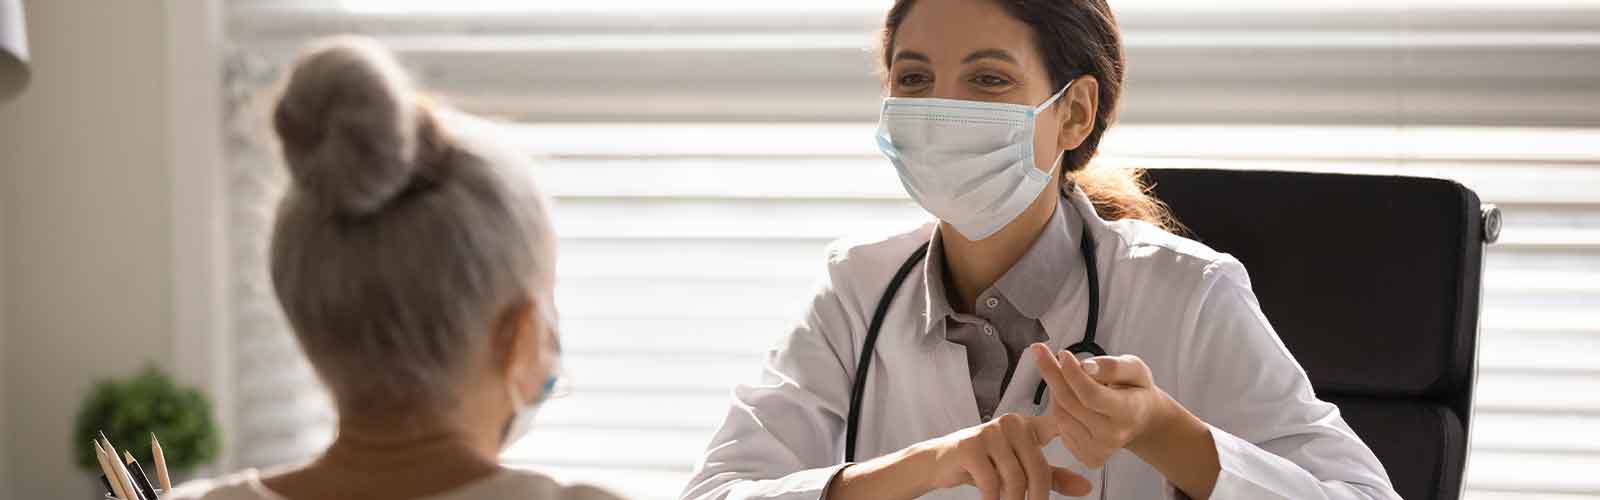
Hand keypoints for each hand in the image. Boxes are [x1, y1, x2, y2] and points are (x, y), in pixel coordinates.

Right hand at [919, 413, 1092, 499]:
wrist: (938, 463)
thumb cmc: (983, 464)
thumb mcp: (1021, 470)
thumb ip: (1053, 477)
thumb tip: (1086, 488)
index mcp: (1028, 427)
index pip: (1058, 426)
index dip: (1076, 433)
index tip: (1091, 448)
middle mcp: (1011, 424)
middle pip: (1038, 468)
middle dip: (1037, 498)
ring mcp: (990, 432)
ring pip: (1015, 478)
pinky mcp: (970, 445)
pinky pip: (991, 482)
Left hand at [1030, 343, 1179, 468]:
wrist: (1142, 421)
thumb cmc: (1136, 390)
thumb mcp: (1134, 369)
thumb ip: (1112, 367)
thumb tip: (1085, 367)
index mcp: (1128, 413)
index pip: (1091, 395)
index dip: (1072, 374)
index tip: (1062, 353)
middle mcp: (1112, 436)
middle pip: (1070, 403)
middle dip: (1052, 374)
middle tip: (1040, 351)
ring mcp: (1098, 450)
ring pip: (1060, 414)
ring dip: (1055, 389)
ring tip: (1062, 374)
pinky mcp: (1086, 456)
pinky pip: (1060, 427)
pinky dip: (1058, 407)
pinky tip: (1068, 396)